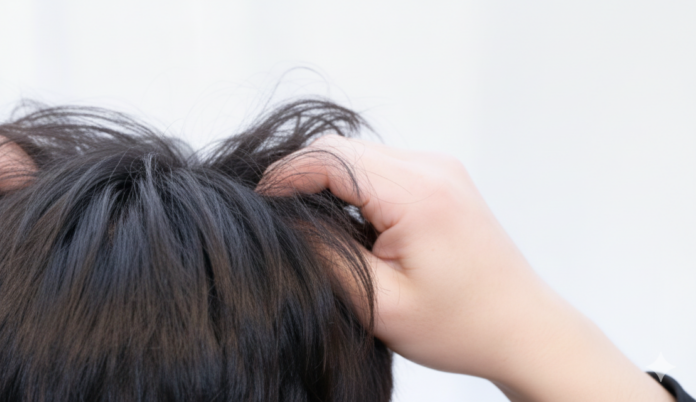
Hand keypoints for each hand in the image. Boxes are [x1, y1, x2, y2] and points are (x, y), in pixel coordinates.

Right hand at [258, 135, 671, 401]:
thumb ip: (327, 257)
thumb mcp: (380, 303)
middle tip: (275, 216)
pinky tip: (346, 223)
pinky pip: (380, 166)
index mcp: (418, 195)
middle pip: (341, 150)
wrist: (523, 328)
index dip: (284, 177)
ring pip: (358, 155)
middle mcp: (432, 168)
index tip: (258, 205)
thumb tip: (285, 222)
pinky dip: (352, 186)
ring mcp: (440, 169)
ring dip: (326, 181)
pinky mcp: (441, 178)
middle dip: (300, 177)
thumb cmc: (460, 325)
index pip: (329, 159)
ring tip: (309, 224)